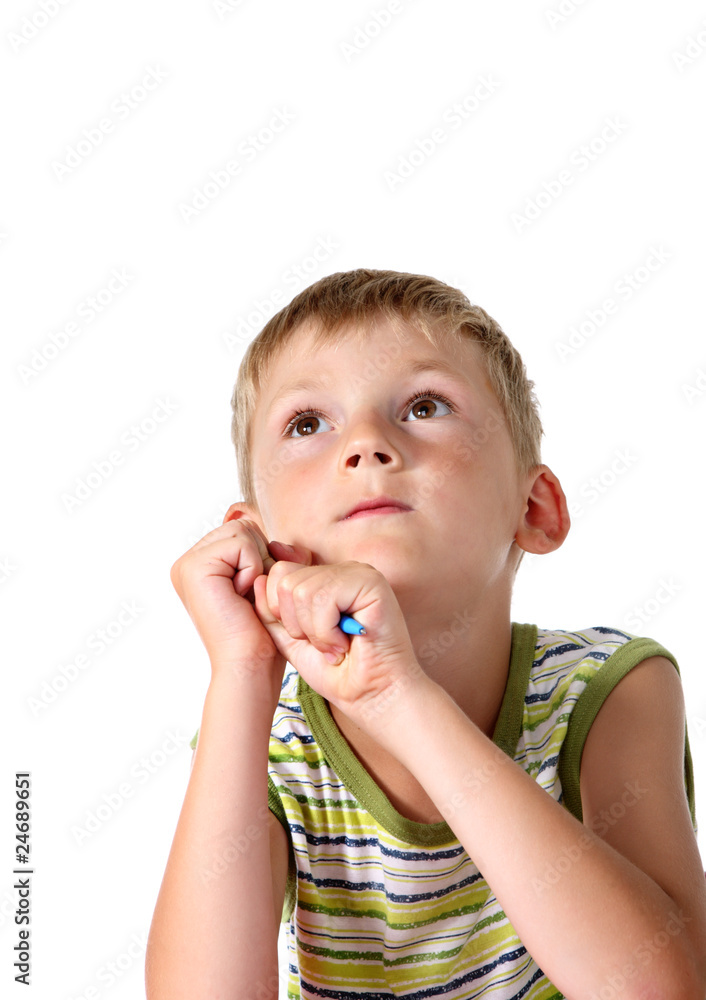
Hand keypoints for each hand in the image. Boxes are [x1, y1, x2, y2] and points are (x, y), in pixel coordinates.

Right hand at [169, 504, 310, 701]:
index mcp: (201, 564)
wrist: (249, 665)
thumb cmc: (262, 632)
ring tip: (245, 596)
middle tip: (251, 595)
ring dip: (258, 564)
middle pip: (244, 526)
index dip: (263, 557)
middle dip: (262, 558)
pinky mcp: (194, 567)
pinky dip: (252, 568)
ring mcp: (187, 563)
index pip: (244, 530)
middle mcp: (188, 561)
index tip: (254, 592)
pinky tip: (240, 596)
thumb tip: (268, 530)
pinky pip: (241, 543)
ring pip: (243, 531)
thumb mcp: (268, 581)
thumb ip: (271, 551)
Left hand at [252, 558, 425, 730]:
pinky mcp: (371, 583)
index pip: (279, 573)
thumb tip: (256, 579)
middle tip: (325, 644)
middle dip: (296, 624)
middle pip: (285, 580)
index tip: (308, 638)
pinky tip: (347, 642)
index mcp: (326, 578)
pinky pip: (323, 598)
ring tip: (337, 645)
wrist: (372, 698)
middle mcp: (342, 570)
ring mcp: (358, 573)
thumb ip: (271, 612)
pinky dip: (327, 631)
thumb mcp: (291, 640)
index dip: (280, 613)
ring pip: (301, 590)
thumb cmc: (338, 673)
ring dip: (314, 631)